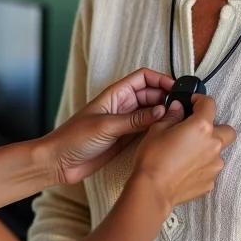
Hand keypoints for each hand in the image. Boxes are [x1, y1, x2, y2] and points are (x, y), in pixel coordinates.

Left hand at [40, 68, 174, 185]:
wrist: (58, 162)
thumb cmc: (74, 138)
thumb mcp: (106, 126)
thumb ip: (135, 119)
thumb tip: (162, 111)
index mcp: (115, 94)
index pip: (143, 78)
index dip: (160, 80)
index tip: (176, 89)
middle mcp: (122, 105)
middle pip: (151, 94)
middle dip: (166, 98)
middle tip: (181, 109)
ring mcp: (124, 122)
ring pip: (150, 112)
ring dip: (163, 114)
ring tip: (178, 121)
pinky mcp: (124, 138)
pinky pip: (146, 129)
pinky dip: (157, 129)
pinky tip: (166, 134)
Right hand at [131, 95, 235, 208]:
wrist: (153, 190)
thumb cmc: (153, 158)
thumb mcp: (157, 129)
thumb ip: (172, 116)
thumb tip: (178, 108)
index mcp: (201, 127)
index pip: (209, 104)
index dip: (200, 100)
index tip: (193, 102)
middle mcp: (214, 144)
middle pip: (228, 130)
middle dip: (217, 128)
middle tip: (199, 131)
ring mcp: (215, 165)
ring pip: (219, 152)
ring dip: (208, 149)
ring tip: (188, 154)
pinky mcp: (211, 181)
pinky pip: (211, 169)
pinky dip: (202, 166)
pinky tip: (185, 169)